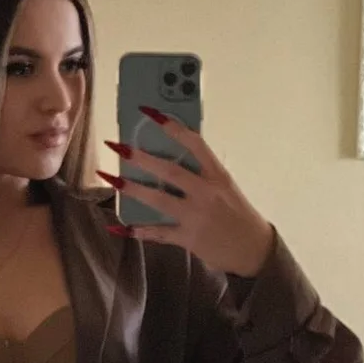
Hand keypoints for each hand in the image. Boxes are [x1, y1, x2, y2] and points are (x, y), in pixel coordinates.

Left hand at [98, 109, 274, 277]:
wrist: (252, 250)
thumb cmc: (236, 214)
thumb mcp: (224, 187)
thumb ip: (201, 173)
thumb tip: (168, 157)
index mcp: (217, 175)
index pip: (194, 143)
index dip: (172, 127)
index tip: (150, 113)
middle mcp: (206, 193)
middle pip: (169, 171)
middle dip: (141, 158)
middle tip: (119, 147)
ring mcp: (196, 216)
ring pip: (159, 200)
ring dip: (132, 189)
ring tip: (111, 178)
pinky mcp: (188, 238)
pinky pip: (158, 233)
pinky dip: (137, 230)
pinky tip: (119, 226)